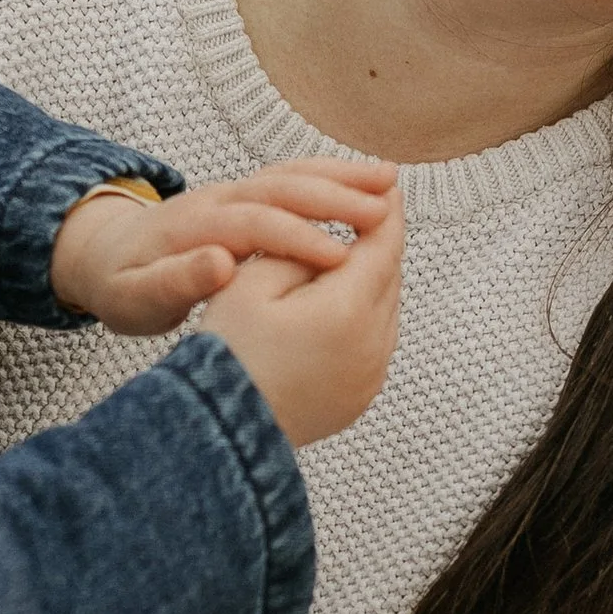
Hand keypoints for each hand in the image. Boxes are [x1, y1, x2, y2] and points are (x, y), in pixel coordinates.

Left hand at [51, 160, 399, 335]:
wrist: (103, 257)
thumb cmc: (123, 287)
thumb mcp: (133, 298)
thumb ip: (173, 282)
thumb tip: (218, 262)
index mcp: (193, 226)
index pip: (253, 224)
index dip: (297, 238)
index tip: (339, 258)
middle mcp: (217, 198)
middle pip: (280, 187)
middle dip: (333, 197)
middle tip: (382, 213)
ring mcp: (233, 191)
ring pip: (291, 174)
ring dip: (340, 175)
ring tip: (390, 183)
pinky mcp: (247, 195)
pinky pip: (293, 178)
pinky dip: (331, 176)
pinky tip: (369, 186)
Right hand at [201, 184, 404, 445]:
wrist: (221, 429)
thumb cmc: (229, 351)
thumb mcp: (251, 281)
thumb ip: (297, 249)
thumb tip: (331, 240)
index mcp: (349, 307)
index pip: (383, 243)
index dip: (386, 210)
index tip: (387, 184)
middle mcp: (373, 343)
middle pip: (391, 276)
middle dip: (382, 242)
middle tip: (374, 213)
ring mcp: (371, 375)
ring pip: (386, 310)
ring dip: (375, 280)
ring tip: (355, 257)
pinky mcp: (361, 397)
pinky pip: (375, 344)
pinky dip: (366, 317)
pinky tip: (341, 308)